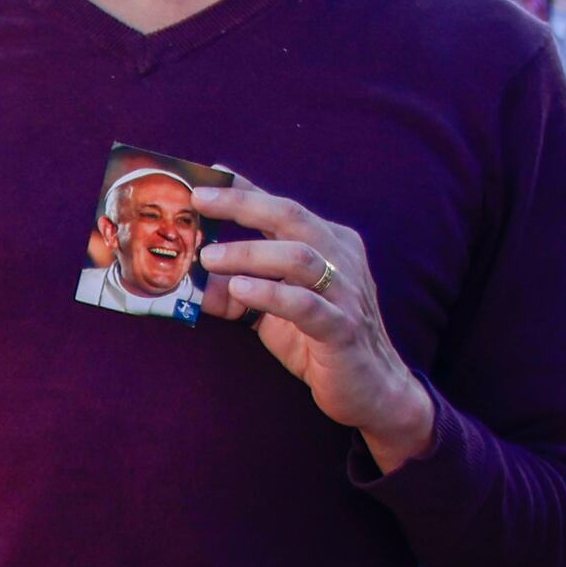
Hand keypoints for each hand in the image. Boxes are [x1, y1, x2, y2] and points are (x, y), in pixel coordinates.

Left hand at [188, 178, 438, 467]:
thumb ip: (238, 292)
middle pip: (292, 217)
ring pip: (298, 257)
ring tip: (209, 257)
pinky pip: (306, 305)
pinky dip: (270, 294)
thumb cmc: (320, 342)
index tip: (207, 176)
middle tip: (201, 202)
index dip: (244, 189)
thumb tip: (193, 282)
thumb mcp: (273, 312)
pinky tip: (240, 289)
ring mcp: (346, 292)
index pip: (283, 207)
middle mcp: (343, 258)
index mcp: (330, 244)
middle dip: (242, 205)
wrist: (372, 390)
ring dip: (249, 253)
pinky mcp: (343, 329)